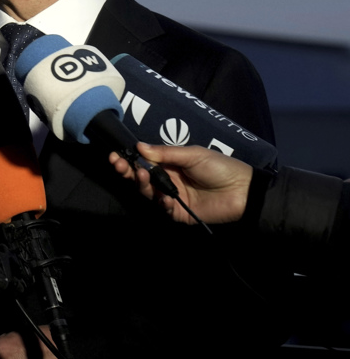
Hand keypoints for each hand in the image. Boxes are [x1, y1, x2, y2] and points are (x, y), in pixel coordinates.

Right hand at [109, 141, 250, 225]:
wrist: (243, 191)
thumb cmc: (220, 167)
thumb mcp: (192, 154)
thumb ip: (165, 152)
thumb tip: (139, 146)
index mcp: (171, 163)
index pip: (144, 161)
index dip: (129, 158)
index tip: (116, 155)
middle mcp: (168, 179)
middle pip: (141, 177)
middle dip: (127, 170)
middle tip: (119, 164)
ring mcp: (172, 196)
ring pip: (148, 192)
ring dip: (141, 183)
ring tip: (141, 175)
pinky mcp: (178, 212)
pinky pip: (162, 208)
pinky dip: (160, 202)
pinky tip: (163, 197)